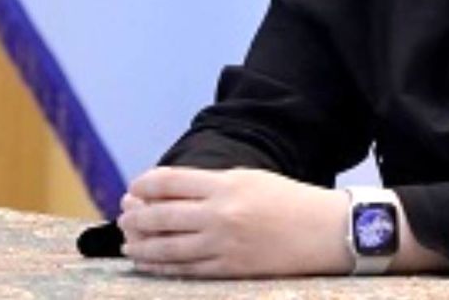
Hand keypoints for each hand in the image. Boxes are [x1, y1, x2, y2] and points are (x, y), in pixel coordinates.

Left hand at [117, 166, 351, 277]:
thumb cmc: (288, 200)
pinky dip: (161, 266)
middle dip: (135, 216)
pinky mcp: (231, 269)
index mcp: (226, 184)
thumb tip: (169, 192)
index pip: (169, 182)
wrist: (325, 231)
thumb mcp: (250, 178)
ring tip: (128, 243)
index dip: (144, 185)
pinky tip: (148, 262)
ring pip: (167, 247)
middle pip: (161, 215)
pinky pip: (185, 270)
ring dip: (141, 245)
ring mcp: (224, 244)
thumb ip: (211, 184)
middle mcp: (221, 214)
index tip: (134, 188)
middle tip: (124, 216)